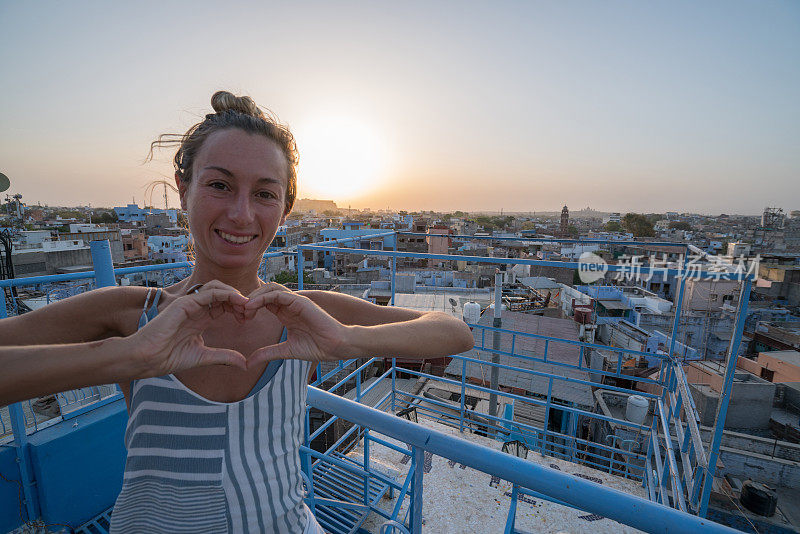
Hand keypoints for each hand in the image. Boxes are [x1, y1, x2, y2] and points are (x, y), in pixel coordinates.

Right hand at [130, 283, 248, 376]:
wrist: (147, 359)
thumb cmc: (168, 357)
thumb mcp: (204, 357)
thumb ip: (224, 357)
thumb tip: (245, 364)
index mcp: (200, 318)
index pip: (223, 305)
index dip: (238, 308)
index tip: (248, 319)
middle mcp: (196, 308)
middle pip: (222, 294)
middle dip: (239, 300)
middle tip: (250, 311)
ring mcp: (190, 304)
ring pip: (217, 288)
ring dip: (234, 294)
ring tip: (246, 305)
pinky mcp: (185, 303)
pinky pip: (209, 292)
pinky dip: (226, 294)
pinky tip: (238, 301)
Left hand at [244, 283, 351, 366]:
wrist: (335, 347)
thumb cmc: (317, 347)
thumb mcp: (285, 351)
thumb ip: (267, 353)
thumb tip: (247, 363)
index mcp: (285, 314)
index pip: (263, 303)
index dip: (250, 308)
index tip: (240, 320)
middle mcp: (289, 305)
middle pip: (264, 292)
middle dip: (249, 300)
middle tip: (239, 313)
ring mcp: (295, 301)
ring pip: (270, 288)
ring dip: (254, 296)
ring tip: (244, 308)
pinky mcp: (300, 301)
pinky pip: (278, 294)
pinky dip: (263, 297)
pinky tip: (253, 306)